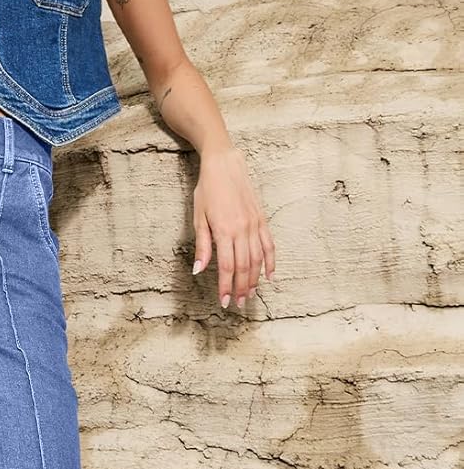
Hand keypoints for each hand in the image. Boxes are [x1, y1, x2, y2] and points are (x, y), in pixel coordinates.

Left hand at [191, 145, 275, 307]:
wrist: (225, 164)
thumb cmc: (207, 190)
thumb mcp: (199, 217)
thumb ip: (202, 245)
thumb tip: (199, 270)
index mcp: (224, 230)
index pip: (227, 267)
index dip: (226, 286)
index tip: (224, 301)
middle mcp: (242, 229)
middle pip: (244, 267)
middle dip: (241, 288)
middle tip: (237, 304)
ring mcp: (254, 224)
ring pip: (257, 259)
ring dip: (254, 280)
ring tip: (249, 295)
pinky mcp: (262, 219)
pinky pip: (269, 244)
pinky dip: (270, 261)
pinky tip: (269, 276)